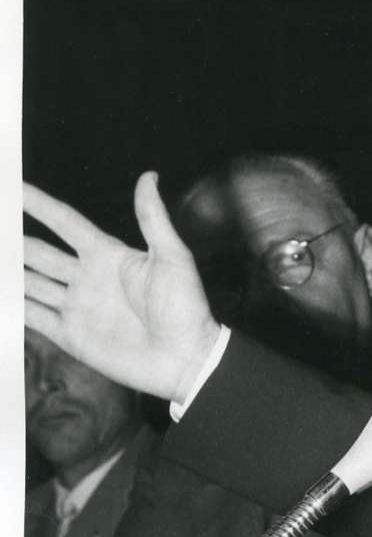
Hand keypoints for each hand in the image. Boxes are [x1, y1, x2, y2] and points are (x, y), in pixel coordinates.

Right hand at [23, 172, 220, 403]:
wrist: (187, 360)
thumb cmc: (186, 308)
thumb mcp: (173, 258)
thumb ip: (153, 219)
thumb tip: (149, 176)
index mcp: (107, 255)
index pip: (65, 222)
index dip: (40, 205)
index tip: (14, 188)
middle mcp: (87, 278)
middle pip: (39, 253)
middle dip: (14, 240)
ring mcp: (77, 307)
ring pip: (31, 283)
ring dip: (10, 273)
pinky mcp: (71, 336)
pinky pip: (34, 318)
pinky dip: (14, 307)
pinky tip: (2, 297)